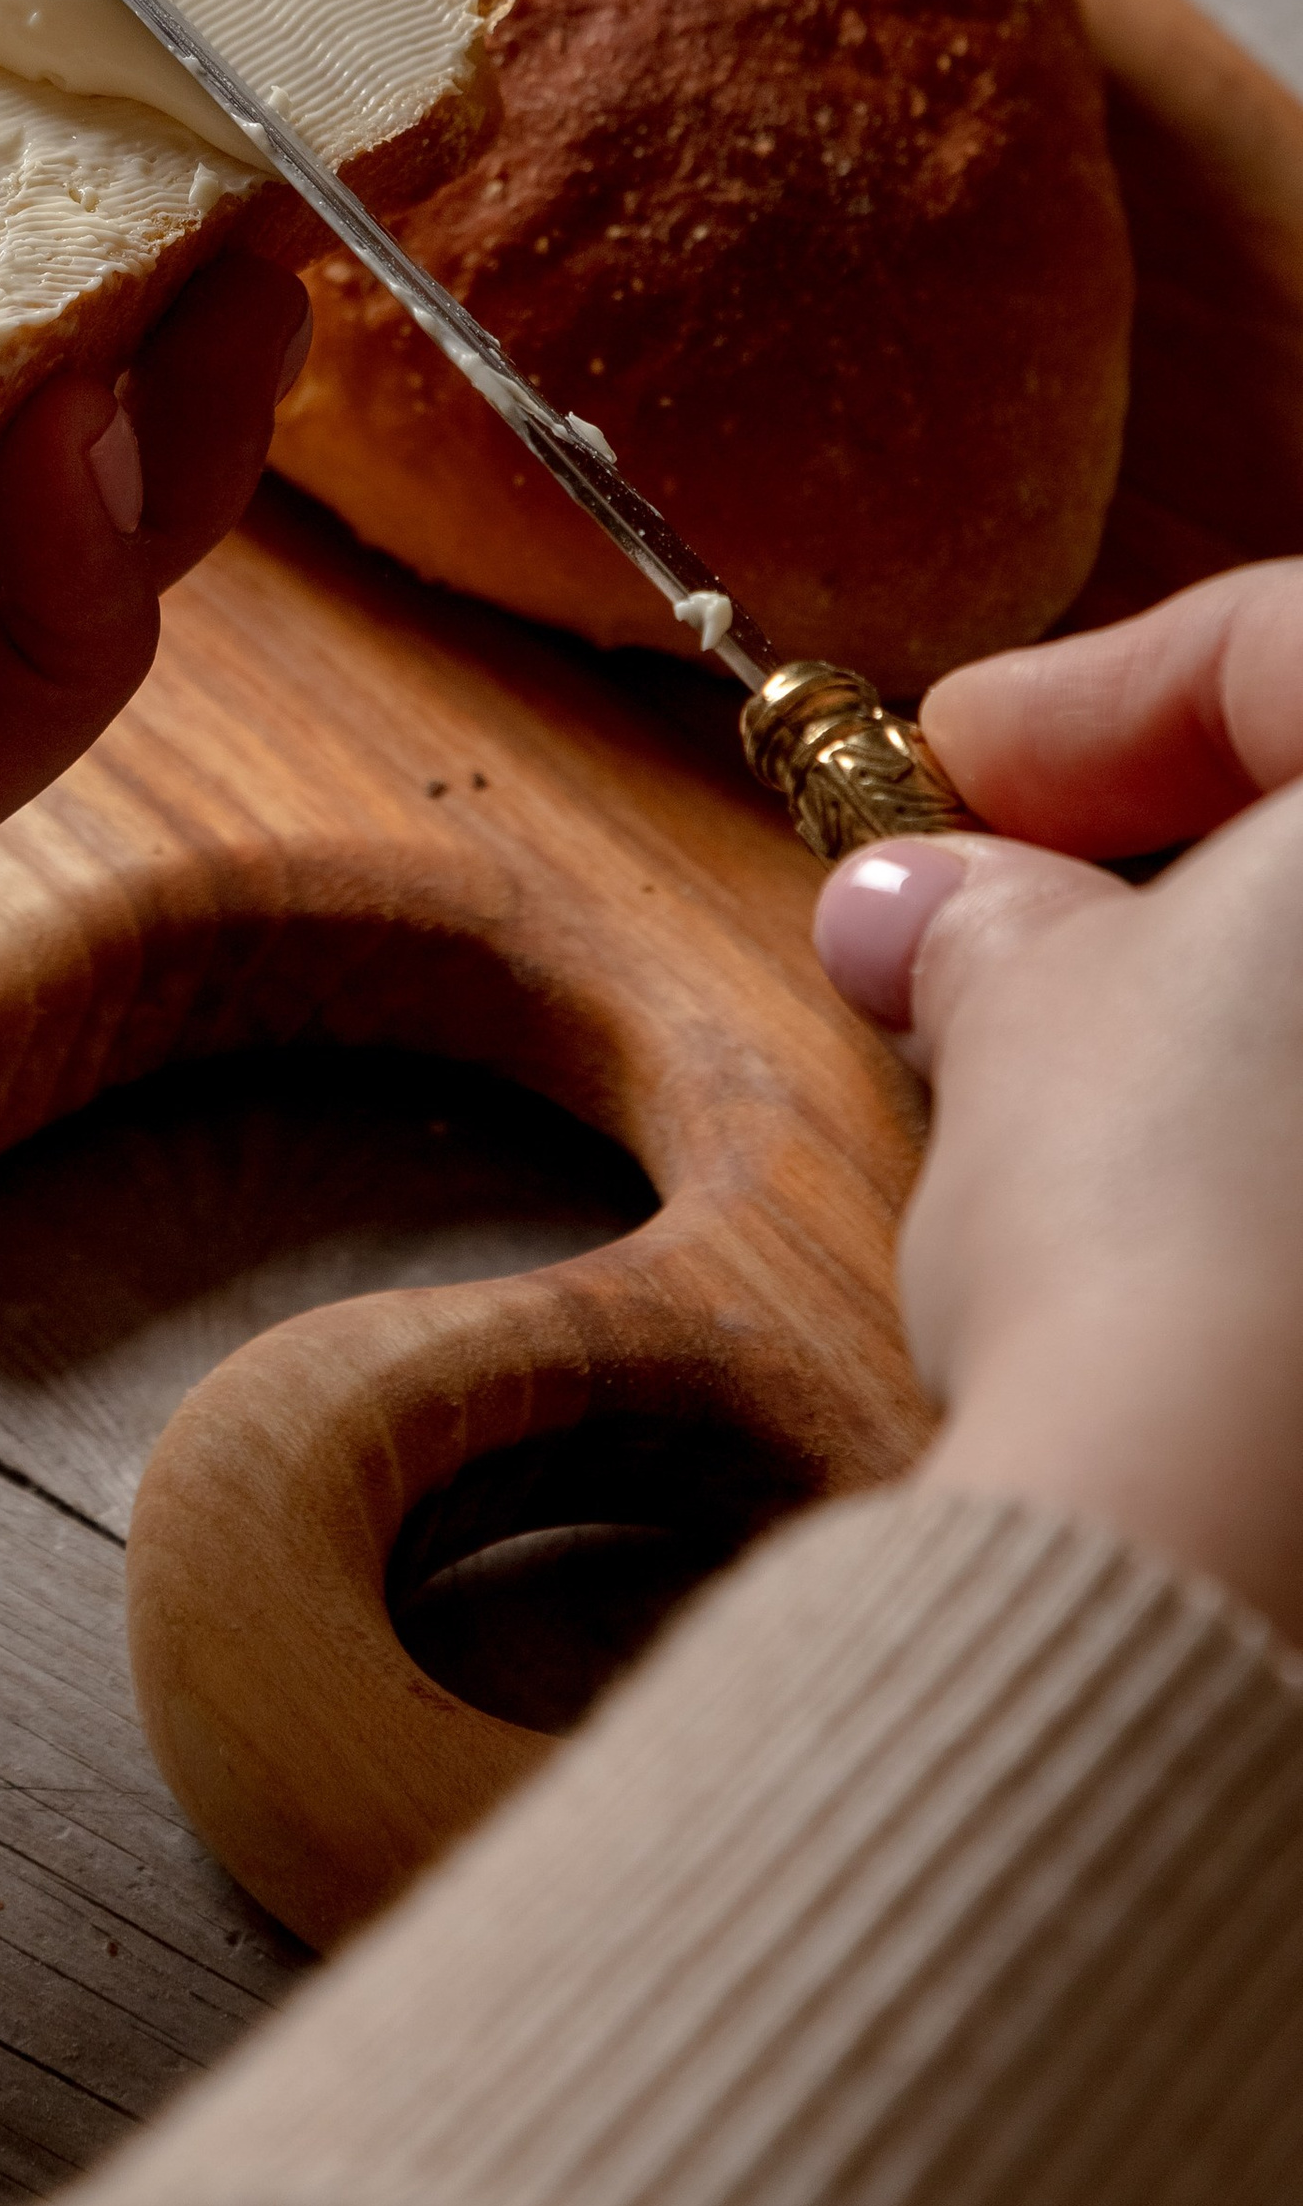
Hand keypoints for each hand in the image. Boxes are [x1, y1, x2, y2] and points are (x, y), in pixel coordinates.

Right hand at [814, 561, 1302, 1640]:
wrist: (1254, 1560)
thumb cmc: (1168, 1235)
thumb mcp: (1023, 1019)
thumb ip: (993, 925)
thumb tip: (937, 909)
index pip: (1283, 646)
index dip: (1092, 699)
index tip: (956, 775)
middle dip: (1198, 865)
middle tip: (1024, 915)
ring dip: (1272, 1028)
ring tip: (1104, 1089)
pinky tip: (1236, 1222)